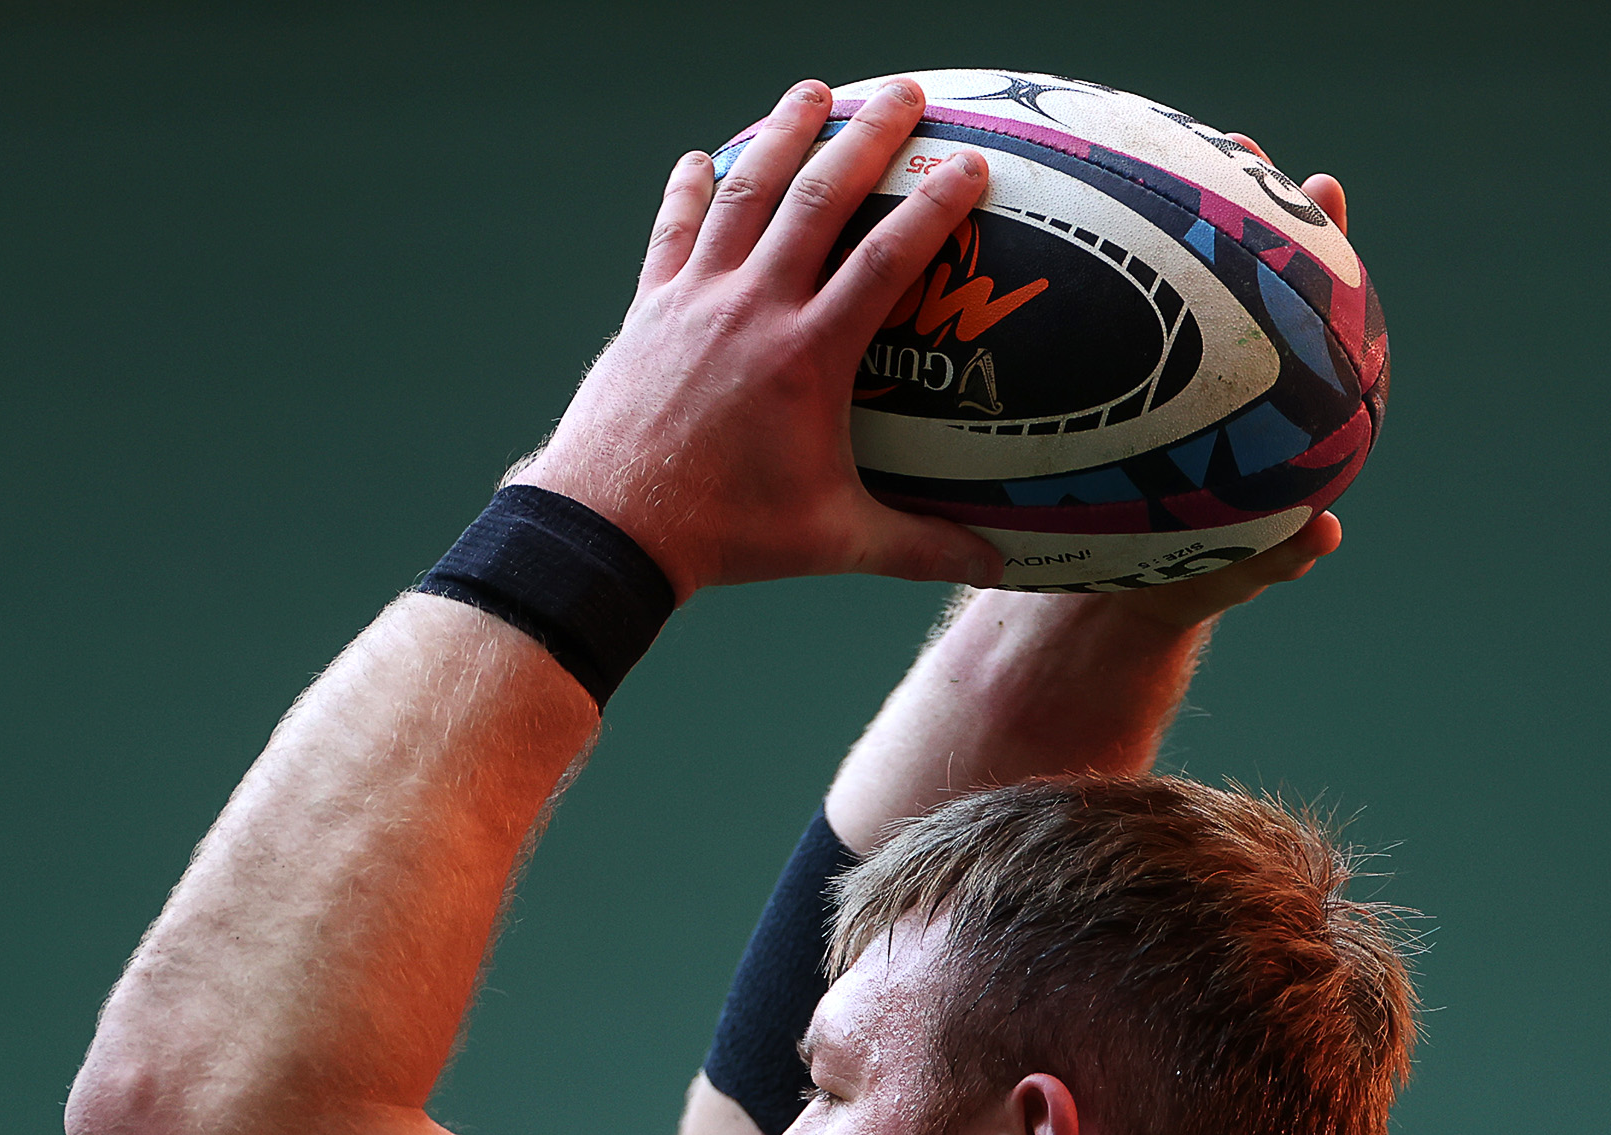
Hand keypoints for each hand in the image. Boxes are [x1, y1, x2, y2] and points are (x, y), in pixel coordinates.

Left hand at [516, 81, 1007, 600]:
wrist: (614, 523)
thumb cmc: (729, 534)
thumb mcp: (835, 541)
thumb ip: (919, 547)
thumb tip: (996, 567)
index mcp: (809, 355)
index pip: (887, 259)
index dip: (933, 206)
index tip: (970, 163)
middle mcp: (755, 308)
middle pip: (820, 197)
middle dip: (867, 136)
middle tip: (904, 93)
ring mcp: (697, 299)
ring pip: (745, 193)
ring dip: (782, 134)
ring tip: (812, 91)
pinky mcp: (651, 306)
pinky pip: (674, 231)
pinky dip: (689, 188)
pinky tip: (701, 158)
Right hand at [1092, 166, 1353, 632]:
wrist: (1115, 588)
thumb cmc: (1189, 572)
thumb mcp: (1231, 570)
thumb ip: (1277, 557)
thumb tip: (1324, 534)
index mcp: (1266, 393)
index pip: (1298, 303)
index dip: (1314, 243)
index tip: (1320, 192)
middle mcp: (1218, 363)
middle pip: (1238, 265)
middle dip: (1240, 198)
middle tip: (1235, 145)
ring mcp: (1156, 365)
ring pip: (1165, 278)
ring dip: (1159, 212)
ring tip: (1143, 148)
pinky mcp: (1099, 382)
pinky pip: (1089, 327)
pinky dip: (1078, 280)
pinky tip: (1047, 233)